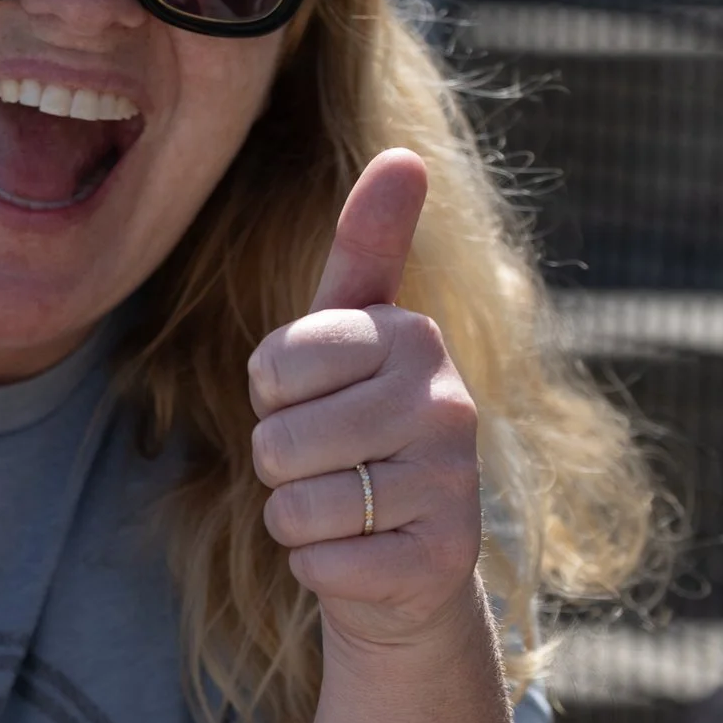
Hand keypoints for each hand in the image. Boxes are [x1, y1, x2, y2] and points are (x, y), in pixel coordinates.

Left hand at [249, 148, 484, 649]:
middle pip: (277, 443)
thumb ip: (367, 247)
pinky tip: (365, 556)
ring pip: (294, 507)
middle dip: (281, 466)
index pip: (270, 368)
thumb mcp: (352, 337)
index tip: (319, 402)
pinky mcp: (443, 562)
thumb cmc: (359, 432)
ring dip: (299, 520)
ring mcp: (452, 486)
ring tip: (350, 510)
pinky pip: (319, 564)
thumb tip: (406, 153)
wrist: (408, 565)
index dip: (271, 398)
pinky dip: (321, 569)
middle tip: (334, 466)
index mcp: (412, 336)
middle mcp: (447, 402)